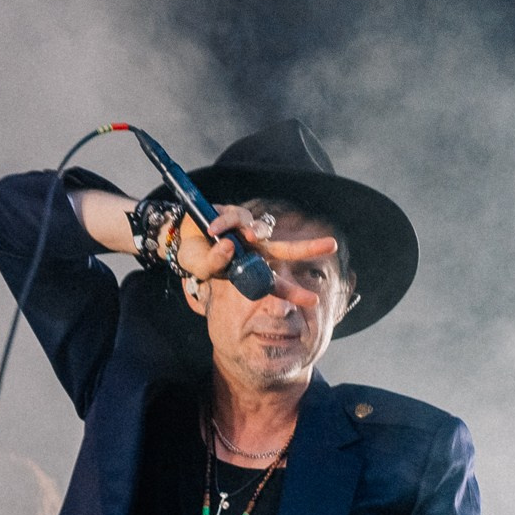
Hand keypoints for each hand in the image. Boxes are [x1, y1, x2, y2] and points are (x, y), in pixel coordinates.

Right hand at [174, 203, 338, 284]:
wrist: (182, 238)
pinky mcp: (235, 214)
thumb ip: (214, 263)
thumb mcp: (202, 268)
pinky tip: (213, 229)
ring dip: (256, 232)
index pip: (275, 282)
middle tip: (332, 245)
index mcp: (251, 269)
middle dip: (309, 247)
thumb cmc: (197, 257)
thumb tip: (230, 247)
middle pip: (286, 249)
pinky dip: (222, 224)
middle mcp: (255, 250)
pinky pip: (232, 218)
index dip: (294, 291)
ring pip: (261, 229)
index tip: (315, 301)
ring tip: (247, 236)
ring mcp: (246, 232)